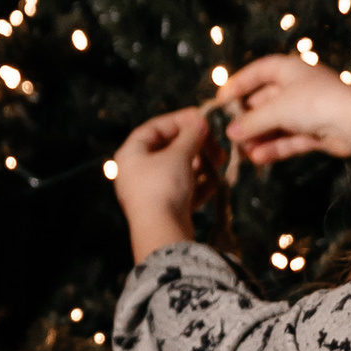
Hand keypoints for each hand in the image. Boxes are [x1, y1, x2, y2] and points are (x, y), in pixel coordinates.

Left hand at [109, 104, 217, 260]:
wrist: (161, 232)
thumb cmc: (163, 187)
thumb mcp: (179, 154)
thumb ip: (191, 135)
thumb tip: (200, 122)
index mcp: (131, 154)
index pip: (155, 127)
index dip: (180, 120)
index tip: (202, 118)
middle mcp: (136, 172)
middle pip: (169, 149)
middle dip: (196, 145)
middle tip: (216, 144)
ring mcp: (149, 192)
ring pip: (178, 170)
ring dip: (201, 164)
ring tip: (219, 162)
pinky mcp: (163, 209)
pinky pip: (183, 190)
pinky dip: (199, 185)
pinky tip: (216, 182)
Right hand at [219, 52, 350, 168]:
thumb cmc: (314, 104)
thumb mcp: (276, 109)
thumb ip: (250, 122)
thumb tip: (230, 133)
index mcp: (291, 69)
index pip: (259, 71)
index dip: (239, 84)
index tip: (221, 100)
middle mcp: (299, 87)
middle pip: (266, 101)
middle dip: (248, 119)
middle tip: (230, 134)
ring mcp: (309, 110)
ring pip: (277, 123)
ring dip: (260, 137)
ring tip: (243, 151)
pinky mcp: (317, 132)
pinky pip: (290, 139)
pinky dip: (275, 147)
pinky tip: (258, 158)